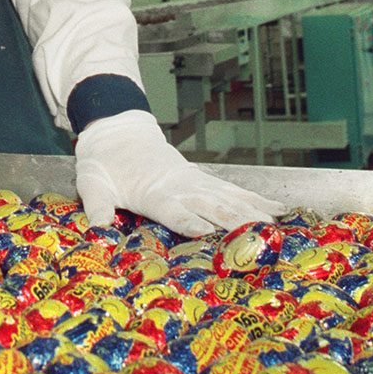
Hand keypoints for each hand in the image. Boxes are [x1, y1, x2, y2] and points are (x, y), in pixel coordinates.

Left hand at [74, 109, 285, 236]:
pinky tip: (279, 210)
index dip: (189, 221)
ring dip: (255, 214)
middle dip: (236, 223)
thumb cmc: (104, 162)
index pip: (173, 210)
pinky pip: (234, 190)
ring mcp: (195, 182)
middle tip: (263, 241)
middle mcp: (180, 186)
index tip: (207, 233)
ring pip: (230, 198)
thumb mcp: (92, 182)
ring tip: (280, 230)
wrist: (118, 132)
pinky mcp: (204, 180)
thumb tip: (97, 230)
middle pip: (212, 206)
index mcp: (153, 192)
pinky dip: (258, 201)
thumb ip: (96, 205)